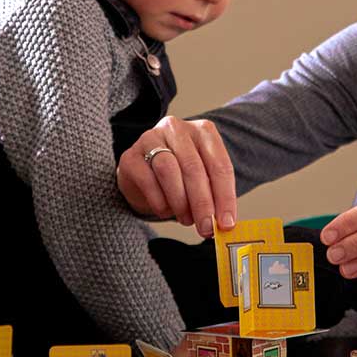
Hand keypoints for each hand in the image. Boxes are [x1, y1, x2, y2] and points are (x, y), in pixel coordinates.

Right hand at [116, 116, 236, 237]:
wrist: (145, 174)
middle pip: (193, 168)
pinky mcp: (130, 156)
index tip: (226, 223)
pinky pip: (147, 181)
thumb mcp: (204, 180)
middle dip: (202, 203)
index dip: (225, 197)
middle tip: (206, 228)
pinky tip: (165, 210)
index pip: (219, 165)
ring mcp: (150, 139)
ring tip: (186, 219)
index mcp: (204, 131)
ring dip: (180, 202)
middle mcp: (177, 129)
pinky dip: (160, 202)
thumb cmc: (181, 176)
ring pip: (168, 171)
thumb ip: (215, 196)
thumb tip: (224, 223)